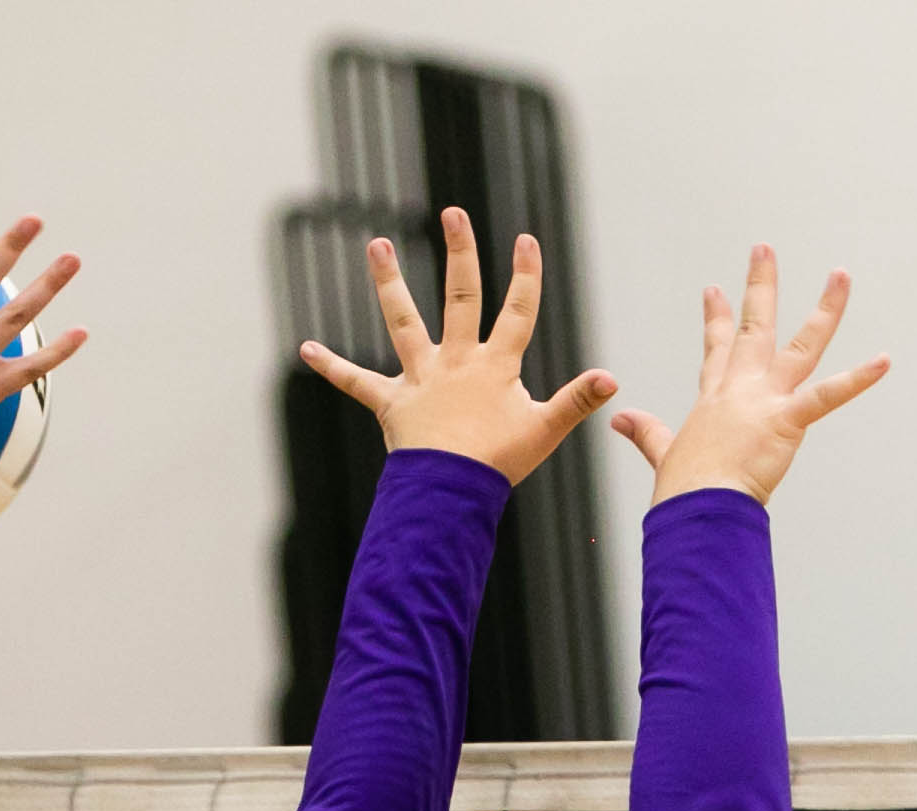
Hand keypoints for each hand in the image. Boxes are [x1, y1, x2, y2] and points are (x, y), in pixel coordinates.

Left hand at [299, 207, 616, 485]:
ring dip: (389, 281)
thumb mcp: (545, 431)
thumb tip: (610, 379)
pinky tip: (305, 348)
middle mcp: (456, 361)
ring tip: (377, 244)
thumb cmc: (499, 464)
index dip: (525, 277)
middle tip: (453, 213)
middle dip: (460, 253)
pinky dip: (331, 366)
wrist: (450, 491)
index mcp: (495, 366)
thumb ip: (576, 401)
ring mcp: (421, 378)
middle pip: (460, 298)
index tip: (525, 240)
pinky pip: (356, 382)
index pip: (516, 313)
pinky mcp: (391, 402)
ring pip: (403, 320)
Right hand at [609, 245, 887, 504]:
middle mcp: (740, 388)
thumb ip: (646, 433)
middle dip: (760, 285)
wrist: (698, 507)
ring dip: (825, 310)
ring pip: (802, 345)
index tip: (714, 290)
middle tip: (764, 250)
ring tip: (841, 276)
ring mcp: (765, 400)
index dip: (716, 319)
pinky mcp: (786, 420)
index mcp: (714, 398)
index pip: (717, 350)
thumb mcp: (663, 453)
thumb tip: (619, 418)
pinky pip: (828, 396)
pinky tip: (883, 361)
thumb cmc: (683, 490)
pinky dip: (857, 380)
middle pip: (754, 326)